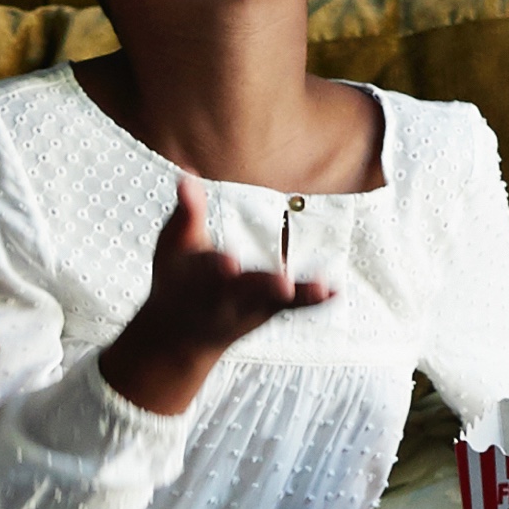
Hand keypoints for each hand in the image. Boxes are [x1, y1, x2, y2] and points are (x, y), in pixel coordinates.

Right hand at [100, 177, 333, 417]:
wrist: (179, 336)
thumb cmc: (176, 280)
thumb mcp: (174, 246)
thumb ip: (186, 212)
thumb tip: (188, 173)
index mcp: (199, 279)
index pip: (209, 270)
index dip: (218, 265)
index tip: (230, 263)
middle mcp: (226, 299)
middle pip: (249, 292)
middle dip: (265, 288)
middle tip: (285, 286)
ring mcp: (251, 310)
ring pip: (277, 303)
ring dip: (300, 297)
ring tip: (323, 288)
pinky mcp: (270, 314)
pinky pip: (294, 308)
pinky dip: (314, 301)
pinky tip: (335, 292)